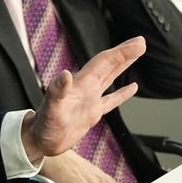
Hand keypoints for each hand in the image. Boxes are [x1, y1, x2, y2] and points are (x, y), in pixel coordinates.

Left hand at [22, 36, 144, 162]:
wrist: (40, 141)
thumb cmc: (43, 125)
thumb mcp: (50, 108)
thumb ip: (57, 91)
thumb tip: (65, 74)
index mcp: (81, 83)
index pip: (104, 62)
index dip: (121, 52)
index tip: (137, 44)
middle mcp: (87, 87)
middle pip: (109, 64)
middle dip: (125, 52)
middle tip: (141, 42)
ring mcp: (90, 99)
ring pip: (111, 77)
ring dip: (124, 65)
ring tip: (137, 53)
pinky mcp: (92, 113)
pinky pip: (111, 99)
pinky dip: (123, 93)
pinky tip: (132, 87)